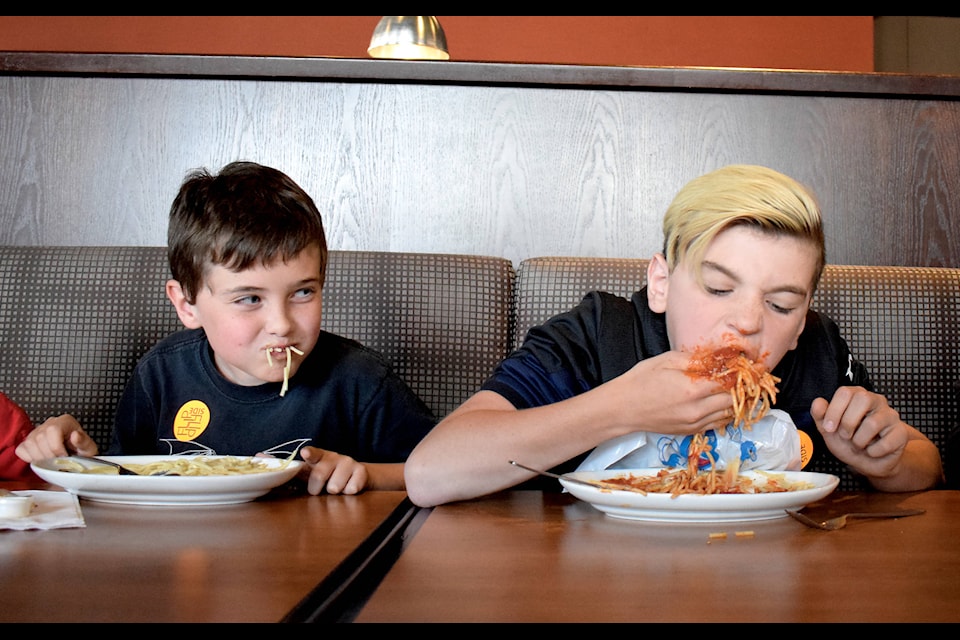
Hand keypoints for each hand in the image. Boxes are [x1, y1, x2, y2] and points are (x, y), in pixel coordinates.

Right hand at [14, 414, 98, 461]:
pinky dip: (29, 457)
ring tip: (50, 461)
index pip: (53, 430)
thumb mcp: (89, 448)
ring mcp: (37, 431)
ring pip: (29, 443)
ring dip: (39, 457)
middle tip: (57, 461)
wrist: (77, 454)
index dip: (56, 447)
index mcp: (65, 422)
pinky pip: (21, 449)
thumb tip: (75, 436)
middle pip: (40, 438)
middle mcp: (50, 423)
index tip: (63, 456)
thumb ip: (83, 442)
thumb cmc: (82, 450)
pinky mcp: (28, 440)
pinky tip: (40, 459)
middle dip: (48, 455)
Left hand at [298, 446, 368, 494]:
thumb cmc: (329, 476)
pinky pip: (350, 489)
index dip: (309, 454)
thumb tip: (281, 478)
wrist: (356, 475)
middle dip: (315, 488)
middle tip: (318, 490)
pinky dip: (347, 493)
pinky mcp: (361, 471)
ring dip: (334, 492)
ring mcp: (349, 462)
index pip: (313, 453)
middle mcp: (334, 457)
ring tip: (337, 487)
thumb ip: (300, 474)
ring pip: (334, 486)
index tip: (305, 453)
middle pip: (319, 475)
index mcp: (320, 456)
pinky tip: (348, 487)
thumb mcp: (314, 473)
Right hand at [618, 351, 735, 434]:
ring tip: (732, 388)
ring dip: (734, 401)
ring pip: (729, 413)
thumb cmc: (641, 381)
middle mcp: (697, 409)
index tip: (742, 365)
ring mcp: (695, 423)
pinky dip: (724, 413)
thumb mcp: (667, 360)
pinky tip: (720, 402)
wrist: (623, 408)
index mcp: (691, 388)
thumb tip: (718, 356)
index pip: (729, 381)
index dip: (738, 372)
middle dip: (739, 386)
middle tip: (740, 376)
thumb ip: (696, 359)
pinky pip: (718, 423)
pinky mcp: (691, 431)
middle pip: (733, 399)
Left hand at [810, 386, 908, 478]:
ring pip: (873, 423)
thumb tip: (818, 402)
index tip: (829, 427)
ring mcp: (891, 416)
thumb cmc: (848, 442)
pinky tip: (872, 451)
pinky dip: (873, 452)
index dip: (834, 411)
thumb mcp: (829, 429)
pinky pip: (885, 443)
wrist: (867, 462)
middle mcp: (876, 401)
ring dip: (859, 441)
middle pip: (862, 399)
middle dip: (848, 422)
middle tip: (845, 436)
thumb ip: (820, 415)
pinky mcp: (901, 433)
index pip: (845, 392)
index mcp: (857, 396)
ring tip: (858, 445)